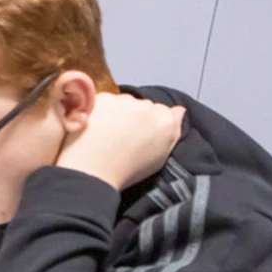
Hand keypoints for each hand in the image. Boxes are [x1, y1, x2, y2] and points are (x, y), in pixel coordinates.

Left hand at [56, 93, 185, 190]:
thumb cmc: (126, 172)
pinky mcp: (102, 97)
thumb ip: (173, 131)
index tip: (141, 136)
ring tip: (106, 134)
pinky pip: (105, 101)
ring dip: (118, 111)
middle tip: (122, 137)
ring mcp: (124, 100)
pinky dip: (100, 111)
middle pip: (144, 105)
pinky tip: (95, 128)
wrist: (92, 173)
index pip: (164, 112)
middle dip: (136, 116)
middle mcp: (148, 106)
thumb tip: (179, 110)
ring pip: (124, 101)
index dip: (151, 124)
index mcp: (165, 121)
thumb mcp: (159, 158)